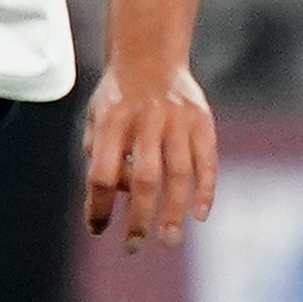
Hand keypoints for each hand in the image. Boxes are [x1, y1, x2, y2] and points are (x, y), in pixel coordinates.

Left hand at [82, 65, 216, 251]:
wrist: (150, 55)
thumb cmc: (117, 98)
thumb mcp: (95, 118)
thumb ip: (99, 155)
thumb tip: (111, 197)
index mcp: (110, 121)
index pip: (101, 173)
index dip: (98, 204)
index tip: (97, 229)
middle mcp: (144, 120)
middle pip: (143, 179)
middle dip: (139, 217)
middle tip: (134, 246)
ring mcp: (177, 120)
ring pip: (178, 174)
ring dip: (174, 211)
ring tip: (169, 239)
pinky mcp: (203, 120)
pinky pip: (207, 161)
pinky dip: (205, 189)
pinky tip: (198, 215)